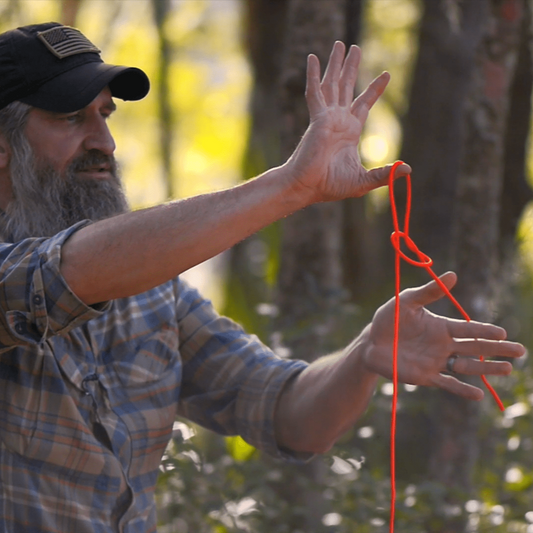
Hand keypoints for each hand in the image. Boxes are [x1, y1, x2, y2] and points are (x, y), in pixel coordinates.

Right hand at [285, 41, 410, 202]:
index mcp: (349, 132)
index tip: (386, 74)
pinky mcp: (317, 119)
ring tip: (340, 44)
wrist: (308, 187)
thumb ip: (384, 174)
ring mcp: (327, 118)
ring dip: (336, 64)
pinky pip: (315, 92)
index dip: (374, 89)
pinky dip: (313, 75)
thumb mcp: (363, 180)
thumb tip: (407, 169)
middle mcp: (338, 121)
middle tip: (355, 48)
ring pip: (332, 84)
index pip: (363, 104)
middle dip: (351, 67)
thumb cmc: (330, 186)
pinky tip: (313, 58)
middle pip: (347, 87)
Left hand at [363, 272, 525, 399]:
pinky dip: (462, 390)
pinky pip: (447, 383)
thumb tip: (453, 275)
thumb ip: (429, 292)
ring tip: (508, 369)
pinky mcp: (425, 377)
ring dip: (486, 368)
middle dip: (497, 349)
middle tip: (520, 351)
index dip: (485, 331)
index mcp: (441, 327)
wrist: (370, 343)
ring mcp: (436, 362)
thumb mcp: (406, 301)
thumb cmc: (388, 320)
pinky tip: (478, 395)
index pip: (468, 329)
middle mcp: (443, 346)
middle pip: (475, 348)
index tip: (503, 333)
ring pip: (467, 367)